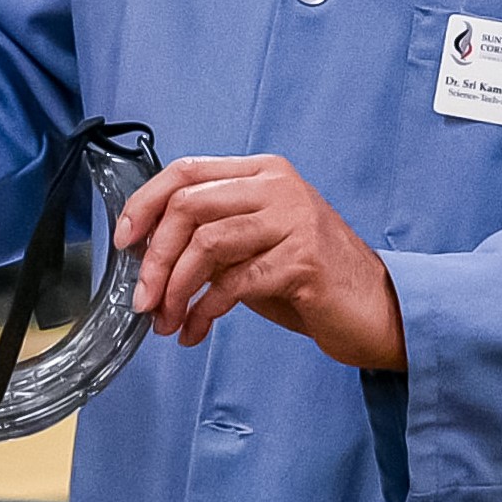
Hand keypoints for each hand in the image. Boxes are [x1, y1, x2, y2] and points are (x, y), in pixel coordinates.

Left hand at [113, 154, 405, 370]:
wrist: (379, 309)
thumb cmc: (310, 279)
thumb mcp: (254, 244)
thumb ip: (210, 234)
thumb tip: (145, 252)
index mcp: (262, 173)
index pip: (186, 172)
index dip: (144, 204)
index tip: (122, 241)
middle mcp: (278, 187)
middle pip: (188, 207)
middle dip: (155, 258)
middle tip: (141, 299)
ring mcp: (294, 220)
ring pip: (207, 244)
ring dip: (175, 289)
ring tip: (166, 320)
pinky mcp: (304, 260)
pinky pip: (234, 283)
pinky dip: (204, 310)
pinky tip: (196, 329)